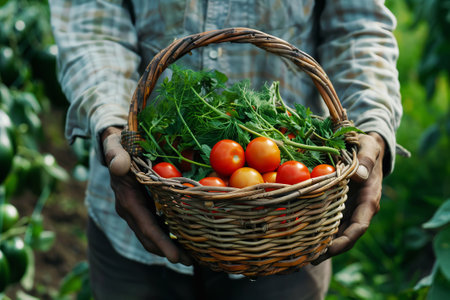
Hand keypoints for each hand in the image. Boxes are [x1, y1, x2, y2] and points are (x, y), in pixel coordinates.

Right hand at [102, 127, 192, 265]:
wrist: (113, 145)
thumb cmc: (118, 144)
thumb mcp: (116, 146)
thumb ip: (117, 155)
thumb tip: (118, 167)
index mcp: (126, 199)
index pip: (145, 226)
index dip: (160, 242)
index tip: (175, 257)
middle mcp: (130, 209)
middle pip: (150, 237)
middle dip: (169, 251)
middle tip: (191, 261)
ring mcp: (136, 210)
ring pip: (153, 234)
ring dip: (170, 246)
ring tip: (191, 255)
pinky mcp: (143, 206)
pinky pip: (155, 225)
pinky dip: (168, 233)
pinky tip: (184, 236)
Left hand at [312, 132, 384, 264]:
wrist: (366, 147)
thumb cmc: (367, 147)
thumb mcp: (369, 149)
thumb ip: (367, 160)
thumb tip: (361, 175)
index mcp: (368, 201)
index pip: (358, 227)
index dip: (344, 241)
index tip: (328, 251)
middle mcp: (358, 209)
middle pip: (344, 236)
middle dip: (328, 249)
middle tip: (306, 259)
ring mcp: (347, 209)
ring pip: (334, 231)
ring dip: (320, 243)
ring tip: (299, 253)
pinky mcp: (337, 204)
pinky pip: (326, 220)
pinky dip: (315, 229)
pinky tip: (299, 234)